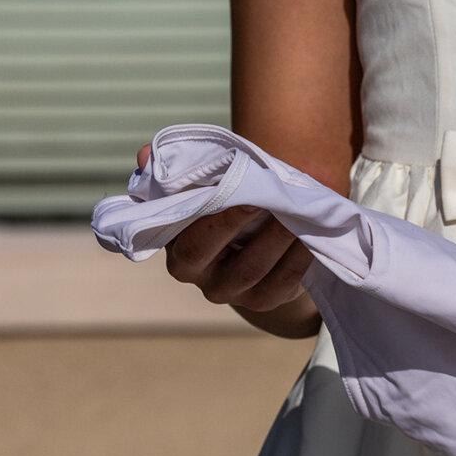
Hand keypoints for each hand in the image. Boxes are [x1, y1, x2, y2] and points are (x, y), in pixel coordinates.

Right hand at [137, 144, 313, 312]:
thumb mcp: (202, 190)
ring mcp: (234, 293)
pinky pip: (284, 280)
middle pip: (219, 256)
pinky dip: (299, 255)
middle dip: (241, 224)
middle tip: (268, 198)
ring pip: (254, 267)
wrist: (259, 245)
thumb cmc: (225, 209)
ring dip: (277, 238)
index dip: (213, 218)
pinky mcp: (265, 299)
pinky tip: (312, 232)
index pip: (188, 239)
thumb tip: (143, 155)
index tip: (238, 189)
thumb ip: (179, 175)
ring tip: (297, 210)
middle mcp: (200, 278)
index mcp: (178, 251)